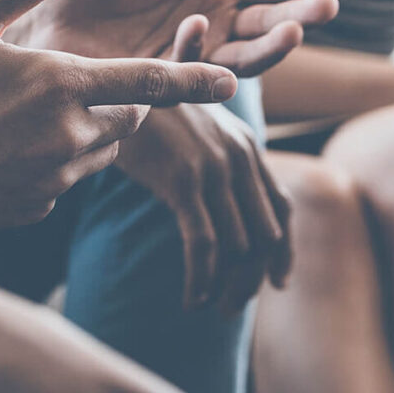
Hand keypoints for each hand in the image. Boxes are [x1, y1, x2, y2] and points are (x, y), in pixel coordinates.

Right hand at [0, 0, 236, 270]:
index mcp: (58, 85)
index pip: (149, 81)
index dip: (193, 76)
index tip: (231, 77)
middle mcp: (66, 138)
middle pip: (128, 120)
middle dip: (124, 101)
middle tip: (84, 81)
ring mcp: (50, 180)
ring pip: (98, 151)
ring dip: (87, 130)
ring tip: (31, 110)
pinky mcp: (31, 210)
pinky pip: (64, 180)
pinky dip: (54, 160)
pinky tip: (3, 146)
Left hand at [8, 0, 367, 76]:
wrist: (35, 11)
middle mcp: (212, 25)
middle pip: (275, 25)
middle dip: (307, 14)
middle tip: (332, 3)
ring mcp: (190, 56)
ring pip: (247, 58)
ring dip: (275, 45)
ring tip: (297, 27)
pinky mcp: (161, 80)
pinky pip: (192, 71)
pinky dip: (200, 52)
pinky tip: (198, 23)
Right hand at [117, 104, 290, 312]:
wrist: (109, 86)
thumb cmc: (144, 112)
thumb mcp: (193, 128)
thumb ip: (217, 161)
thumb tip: (226, 207)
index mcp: (247, 145)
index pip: (282, 209)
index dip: (284, 251)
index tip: (277, 282)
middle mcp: (238, 156)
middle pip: (265, 235)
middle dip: (252, 278)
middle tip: (232, 306)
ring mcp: (213, 168)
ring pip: (239, 247)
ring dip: (227, 287)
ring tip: (209, 307)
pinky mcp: (183, 181)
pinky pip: (205, 246)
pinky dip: (202, 280)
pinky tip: (192, 299)